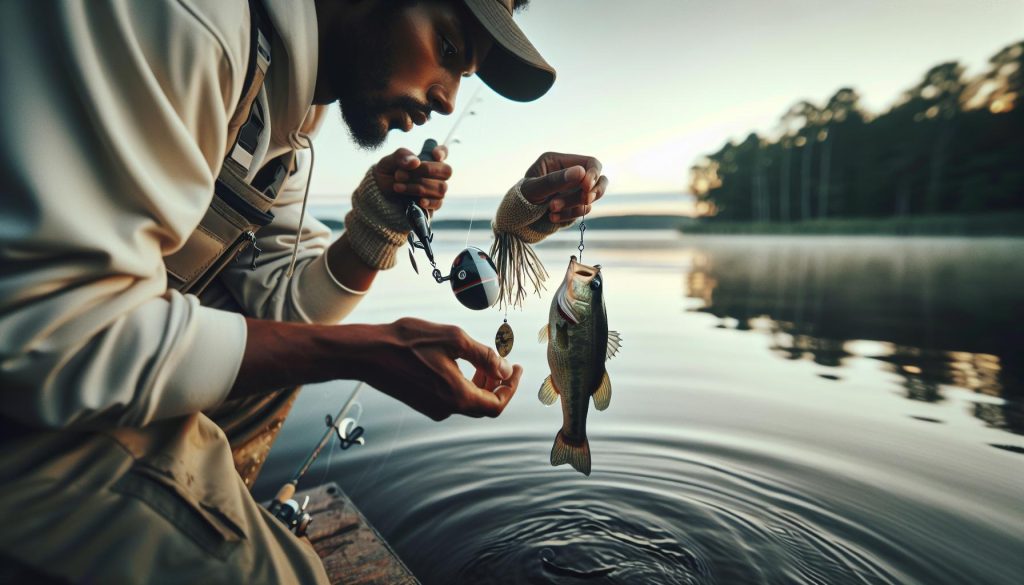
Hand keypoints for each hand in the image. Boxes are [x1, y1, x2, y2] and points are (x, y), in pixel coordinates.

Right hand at [359, 318, 522, 420]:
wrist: (367, 353)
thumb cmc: (408, 341)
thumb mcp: (454, 338)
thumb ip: (484, 356)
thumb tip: (505, 369)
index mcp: (457, 396)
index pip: (497, 404)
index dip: (512, 387)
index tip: (517, 368)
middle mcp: (446, 408)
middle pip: (483, 406)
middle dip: (497, 385)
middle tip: (503, 363)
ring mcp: (432, 408)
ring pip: (467, 401)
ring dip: (480, 384)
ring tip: (482, 361)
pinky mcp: (421, 403)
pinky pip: (452, 398)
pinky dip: (463, 385)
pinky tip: (459, 364)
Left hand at [372, 145, 451, 212]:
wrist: (381, 195)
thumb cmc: (387, 174)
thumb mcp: (388, 162)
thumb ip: (401, 157)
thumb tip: (416, 163)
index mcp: (427, 159)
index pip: (443, 152)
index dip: (442, 152)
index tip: (434, 154)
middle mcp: (434, 174)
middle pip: (447, 171)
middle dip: (427, 170)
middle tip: (404, 173)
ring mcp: (435, 189)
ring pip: (440, 188)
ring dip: (418, 186)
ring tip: (397, 186)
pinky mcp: (432, 204)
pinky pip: (438, 203)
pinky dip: (429, 202)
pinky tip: (419, 201)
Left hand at [520, 153, 608, 222]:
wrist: (516, 221)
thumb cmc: (521, 200)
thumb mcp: (535, 189)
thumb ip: (556, 180)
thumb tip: (581, 172)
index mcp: (559, 161)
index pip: (590, 163)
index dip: (593, 174)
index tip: (586, 187)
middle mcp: (570, 173)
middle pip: (598, 179)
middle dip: (591, 192)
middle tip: (584, 200)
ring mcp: (574, 190)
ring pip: (591, 196)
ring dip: (575, 206)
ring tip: (551, 209)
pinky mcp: (574, 205)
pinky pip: (583, 210)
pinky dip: (569, 215)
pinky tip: (552, 217)